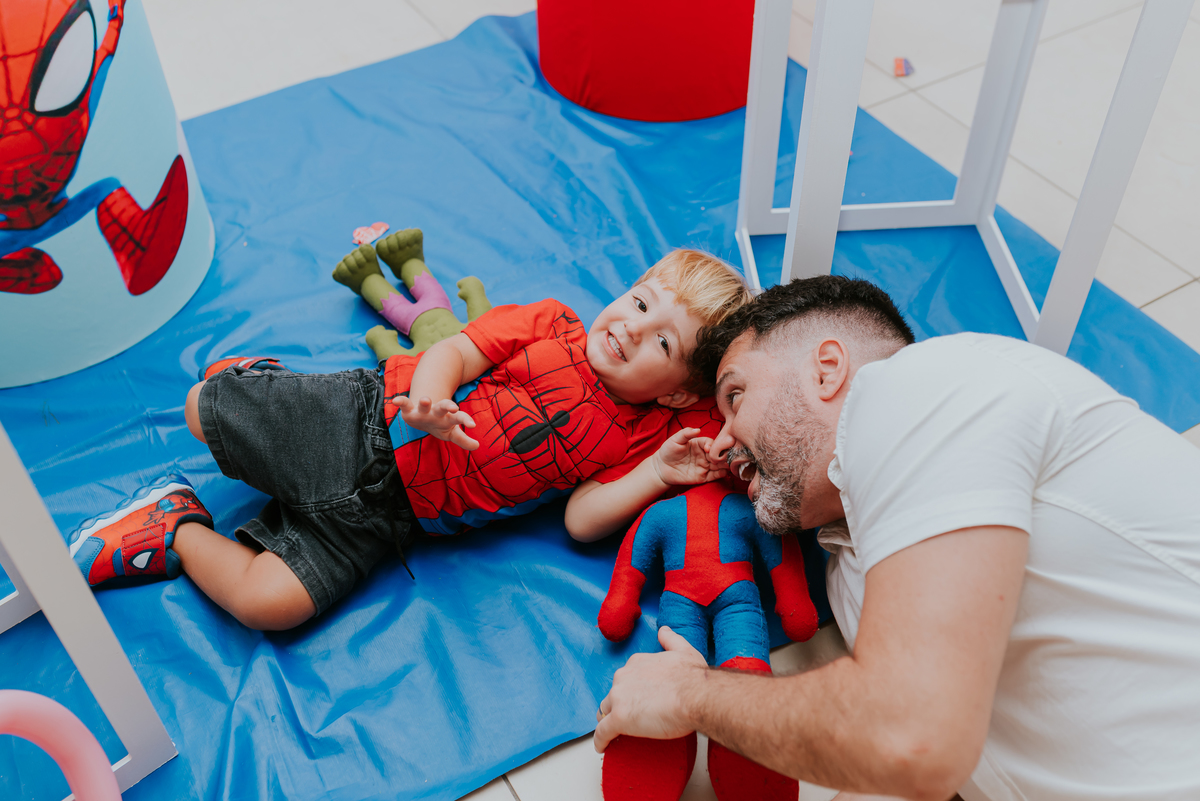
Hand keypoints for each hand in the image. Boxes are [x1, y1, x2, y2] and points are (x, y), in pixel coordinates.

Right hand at [395, 395, 478, 449]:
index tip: (473, 425)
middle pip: (443, 406)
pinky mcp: (409, 410)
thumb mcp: (451, 433)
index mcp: (448, 418)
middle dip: (448, 405)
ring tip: (425, 399)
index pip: (459, 418)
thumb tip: (477, 446)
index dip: (466, 420)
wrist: (422, 417)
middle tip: (454, 407)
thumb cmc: (440, 425)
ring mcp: (423, 410)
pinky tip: (395, 401)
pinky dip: (400, 401)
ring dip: (424, 401)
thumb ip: (463, 440)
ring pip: (424, 404)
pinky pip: (405, 404)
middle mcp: (437, 411)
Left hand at [593, 627, 707, 751]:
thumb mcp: (683, 650)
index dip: (630, 690)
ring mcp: (619, 699)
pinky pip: (602, 733)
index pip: (625, 678)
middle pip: (612, 695)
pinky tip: (602, 747)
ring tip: (614, 733)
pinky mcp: (619, 719)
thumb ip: (671, 639)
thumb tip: (663, 630)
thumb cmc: (693, 677)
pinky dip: (600, 740)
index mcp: (636, 663)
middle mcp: (623, 678)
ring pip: (604, 712)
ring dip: (607, 721)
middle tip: (629, 717)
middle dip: (617, 705)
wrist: (696, 695)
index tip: (636, 698)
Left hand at [651, 428, 728, 486]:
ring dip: (725, 464)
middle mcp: (705, 454)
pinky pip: (715, 476)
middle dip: (723, 455)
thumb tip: (697, 429)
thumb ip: (685, 433)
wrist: (661, 468)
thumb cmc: (668, 451)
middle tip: (723, 458)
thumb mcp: (675, 440)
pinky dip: (721, 474)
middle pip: (718, 454)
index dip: (712, 445)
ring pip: (719, 465)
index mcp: (700, 444)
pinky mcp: (703, 477)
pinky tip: (724, 472)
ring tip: (727, 465)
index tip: (708, 449)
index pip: (711, 443)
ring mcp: (705, 466)